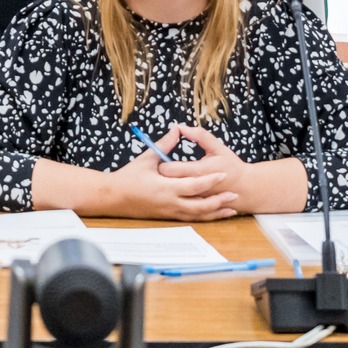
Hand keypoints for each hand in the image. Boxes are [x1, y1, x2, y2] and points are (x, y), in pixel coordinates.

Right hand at [99, 128, 239, 221]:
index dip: (209, 181)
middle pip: (199, 204)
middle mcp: (169, 202)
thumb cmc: (129, 176)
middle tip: (234, 194)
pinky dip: (205, 217)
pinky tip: (215, 214)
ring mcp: (169, 212)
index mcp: (165, 187)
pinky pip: (190, 219)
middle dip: (218, 200)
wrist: (113, 197)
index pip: (192, 185)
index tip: (223, 174)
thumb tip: (178, 129)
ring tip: (231, 208)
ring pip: (197, 215)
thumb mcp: (147, 158)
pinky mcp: (168, 217)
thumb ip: (165, 145)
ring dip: (215, 212)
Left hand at [157, 123, 250, 196]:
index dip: (160, 162)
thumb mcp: (218, 148)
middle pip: (165, 182)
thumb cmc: (232, 167)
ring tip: (163, 180)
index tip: (159, 158)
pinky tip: (173, 191)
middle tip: (158, 167)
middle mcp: (195, 189)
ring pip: (170, 195)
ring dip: (165, 187)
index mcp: (198, 172)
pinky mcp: (197, 209)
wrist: (246, 189)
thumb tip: (180, 127)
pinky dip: (173, 197)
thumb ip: (199, 136)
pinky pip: (178, 204)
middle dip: (158, 175)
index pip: (168, 168)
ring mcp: (195, 201)